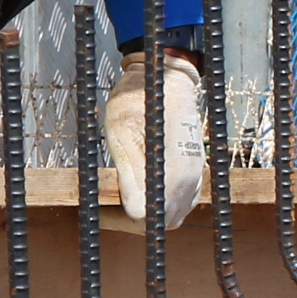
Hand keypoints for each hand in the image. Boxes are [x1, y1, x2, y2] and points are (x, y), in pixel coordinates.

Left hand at [101, 47, 209, 230]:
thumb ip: (130, 176)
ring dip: (146, 212)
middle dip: (132, 220)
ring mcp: (197, 175)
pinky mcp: (197, 170)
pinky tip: (139, 186)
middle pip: (162, 222)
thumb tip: (136, 213)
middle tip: (106, 204)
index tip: (99, 208)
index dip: (120, 219)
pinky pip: (180, 201)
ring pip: (172, 214)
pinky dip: (159, 202)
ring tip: (119, 194)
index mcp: (174, 173)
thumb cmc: (139, 98)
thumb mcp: (121, 132)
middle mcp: (191, 179)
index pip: (147, 220)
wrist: (166, 75)